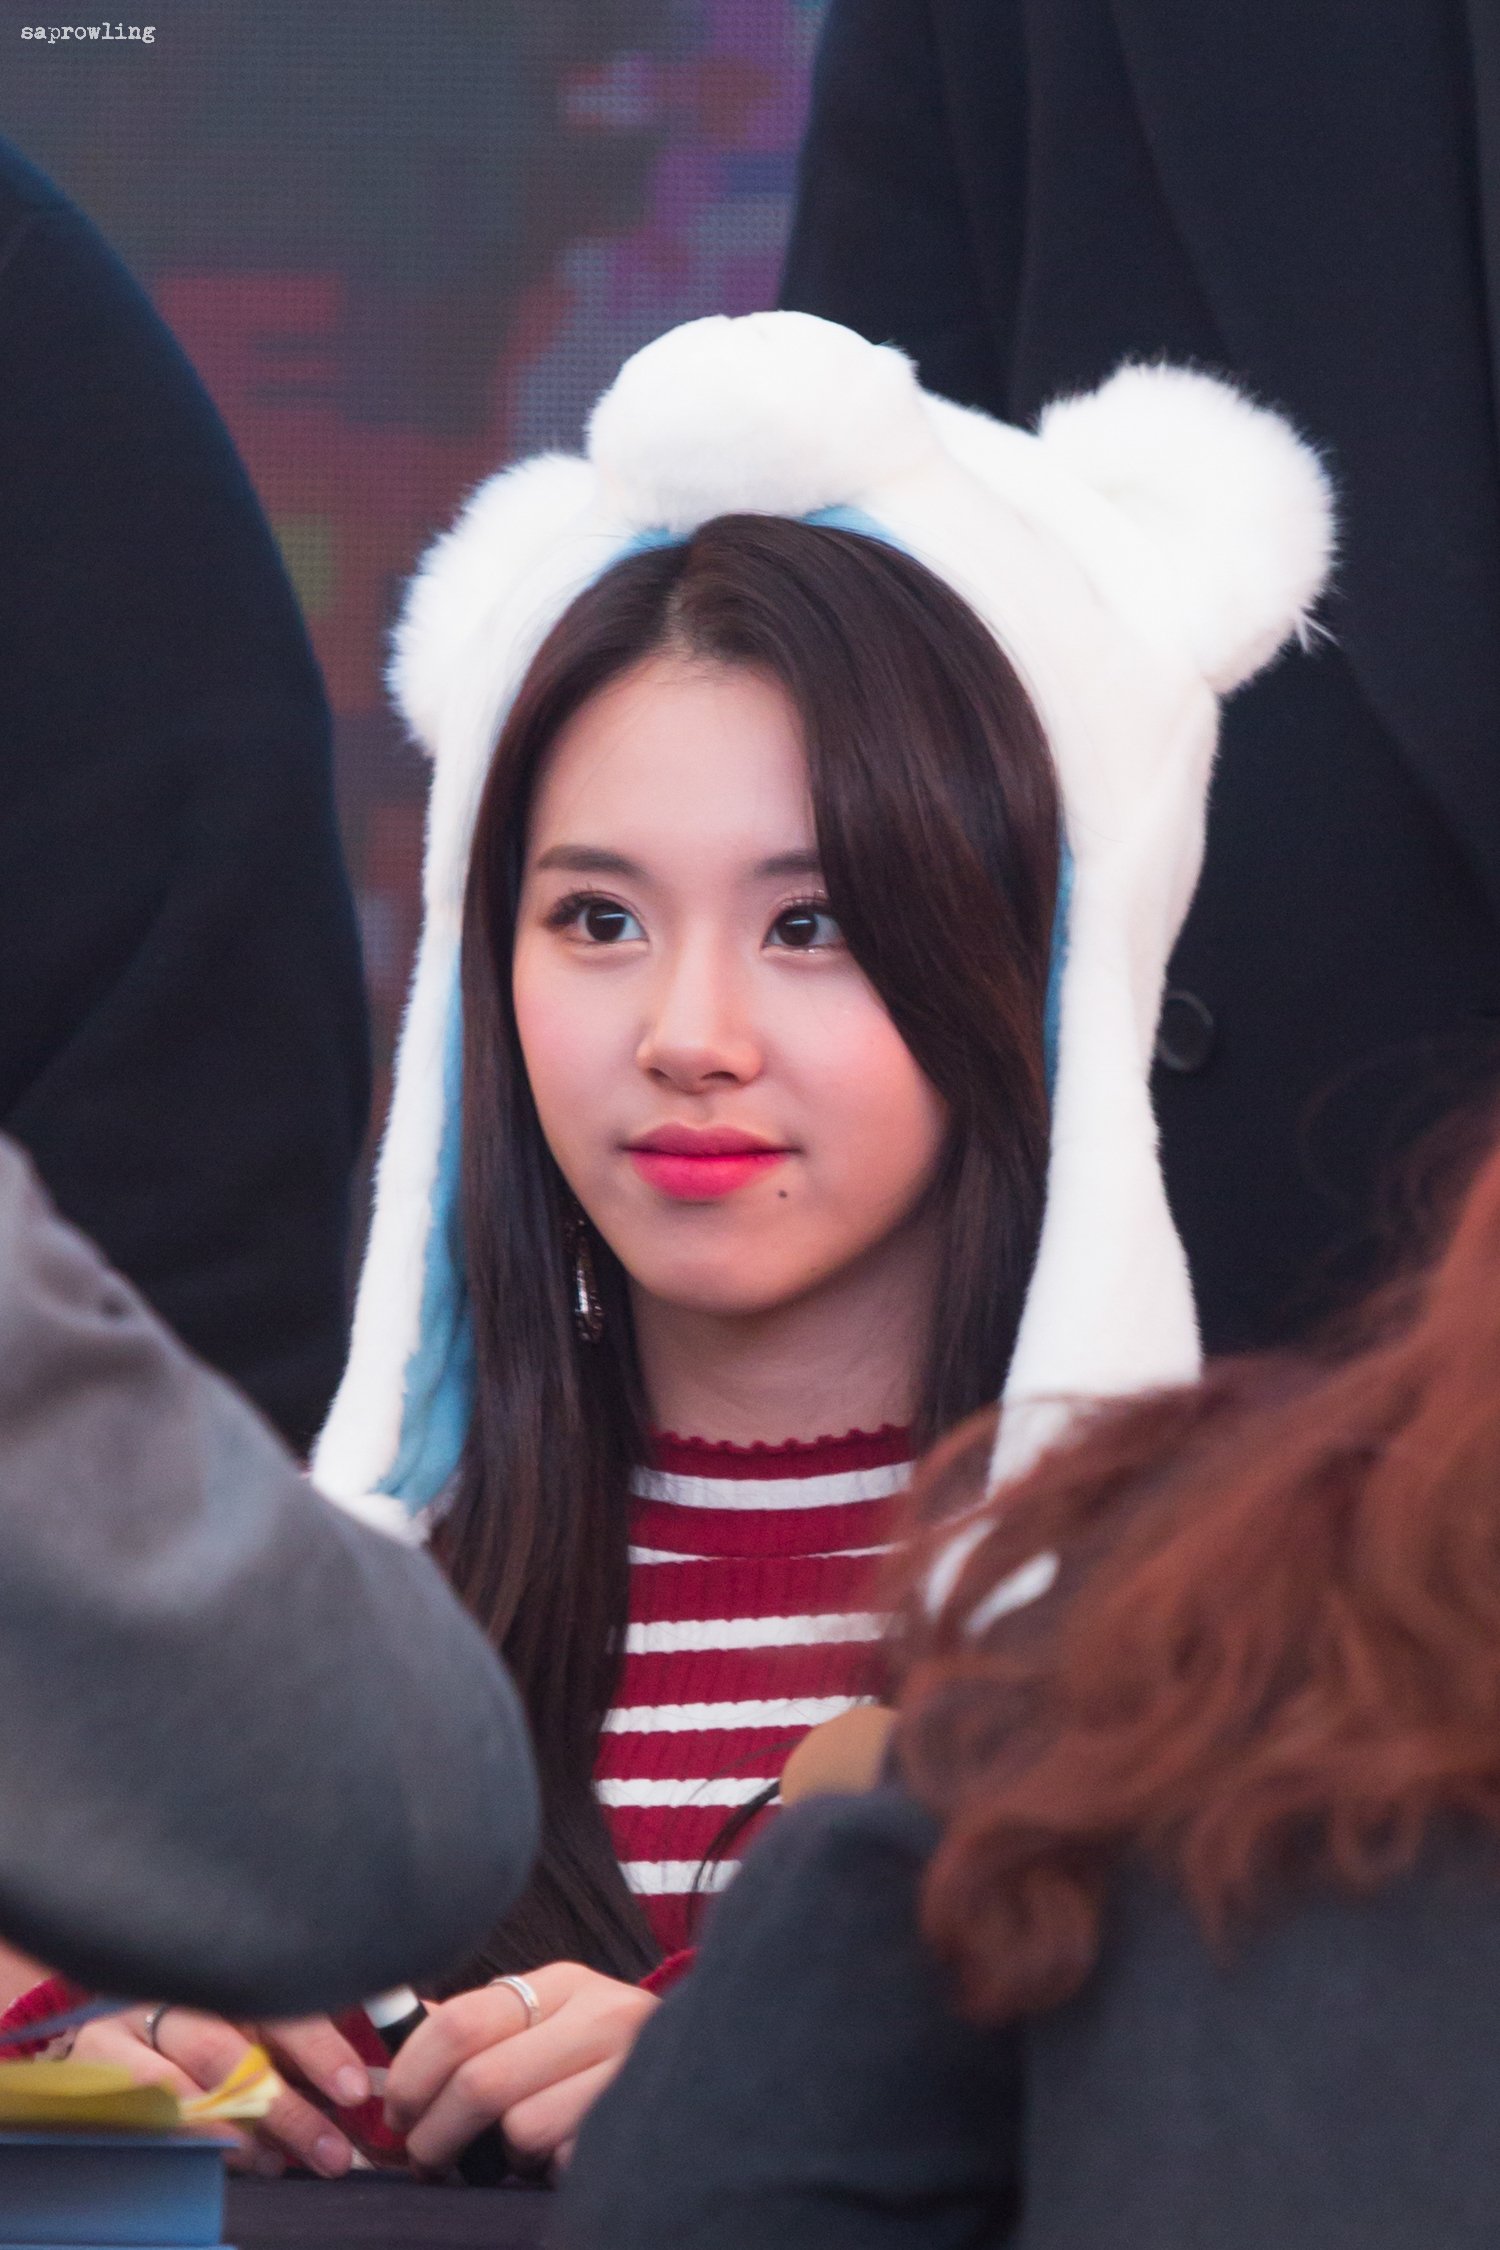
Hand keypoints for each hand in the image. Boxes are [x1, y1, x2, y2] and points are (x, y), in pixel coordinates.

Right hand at [71, 2007, 369, 2176]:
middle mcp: (172, 1996)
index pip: (275, 2004)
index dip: (318, 2049)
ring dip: (244, 2138)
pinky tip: (239, 2159)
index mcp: (219, 1972)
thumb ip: (295, 2044)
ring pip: (187, 2093)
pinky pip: (151, 2121)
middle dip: (286, 2110)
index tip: (354, 2091)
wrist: (112, 2031)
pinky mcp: (96, 2077)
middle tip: (332, 2152)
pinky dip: (200, 2145)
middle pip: (229, 2054)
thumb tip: (356, 2085)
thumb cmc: (204, 2021)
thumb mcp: (251, 2016)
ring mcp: (127, 2035)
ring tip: (286, 2162)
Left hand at [385, 1963, 656, 2173]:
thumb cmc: (598, 2057)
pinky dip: (551, 2172)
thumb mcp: (545, 2023)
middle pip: (481, 2081)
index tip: (396, 2115)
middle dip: (435, 2136)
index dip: (412, 2076)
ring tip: (519, 2151)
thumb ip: (481, 2026)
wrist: (713, 2068)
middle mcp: (602, 2012)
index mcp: (563, 1983)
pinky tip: (565, 2156)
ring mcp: (630, 2066)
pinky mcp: (644, 2118)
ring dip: (505, 2158)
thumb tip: (400, 2024)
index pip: (461, 2021)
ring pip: (522, 2130)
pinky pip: (566, 2163)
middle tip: (428, 2160)